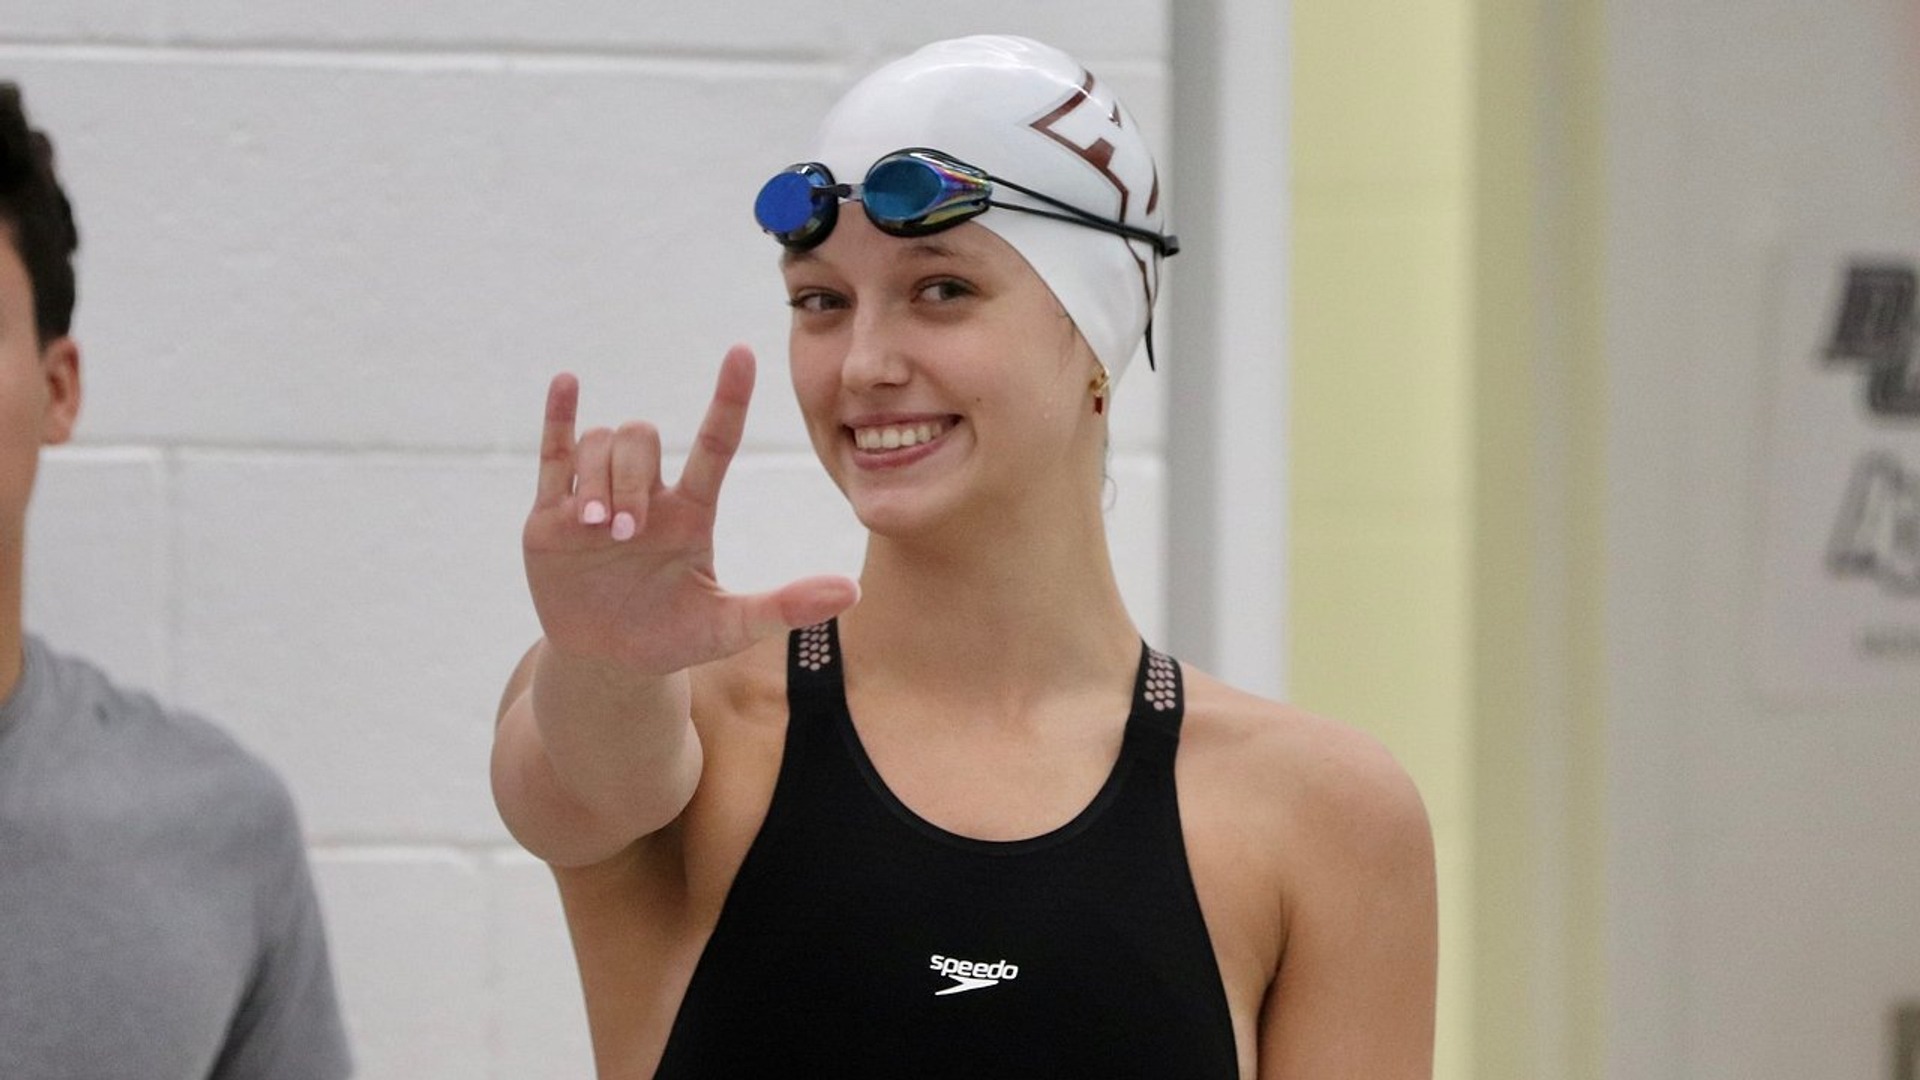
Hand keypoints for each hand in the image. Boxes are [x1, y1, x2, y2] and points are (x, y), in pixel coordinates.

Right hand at [522, 345, 858, 676]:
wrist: (609, 663)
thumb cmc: (673, 637)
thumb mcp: (730, 627)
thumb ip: (784, 606)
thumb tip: (853, 592)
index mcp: (691, 513)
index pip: (715, 442)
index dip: (729, 398)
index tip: (742, 353)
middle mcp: (647, 495)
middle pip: (641, 439)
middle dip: (632, 477)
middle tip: (628, 531)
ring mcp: (597, 500)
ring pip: (598, 444)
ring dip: (599, 477)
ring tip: (597, 527)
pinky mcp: (551, 516)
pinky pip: (555, 452)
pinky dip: (559, 417)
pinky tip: (567, 383)